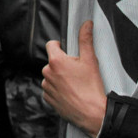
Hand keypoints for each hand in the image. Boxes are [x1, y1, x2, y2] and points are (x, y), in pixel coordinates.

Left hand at [42, 20, 106, 137]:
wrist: (92, 113)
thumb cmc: (91, 87)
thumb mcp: (90, 60)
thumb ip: (86, 40)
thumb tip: (86, 24)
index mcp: (55, 61)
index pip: (51, 44)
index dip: (60, 46)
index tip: (68, 52)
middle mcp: (47, 73)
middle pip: (53, 62)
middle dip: (63, 64)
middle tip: (77, 72)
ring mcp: (46, 86)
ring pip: (52, 76)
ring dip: (60, 77)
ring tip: (75, 84)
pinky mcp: (47, 98)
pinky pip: (51, 89)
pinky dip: (58, 89)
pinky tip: (71, 93)